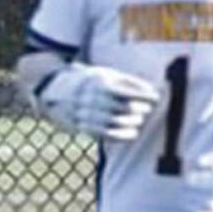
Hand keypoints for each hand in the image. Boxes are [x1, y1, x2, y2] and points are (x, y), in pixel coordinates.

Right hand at [38, 63, 159, 140]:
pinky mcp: (82, 127)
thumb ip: (129, 81)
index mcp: (99, 83)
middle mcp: (92, 98)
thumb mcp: (107, 75)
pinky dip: (122, 136)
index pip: (127, 91)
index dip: (143, 95)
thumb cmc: (91, 82)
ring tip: (139, 120)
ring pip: (116, 122)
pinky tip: (132, 134)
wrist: (57, 90)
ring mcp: (86, 113)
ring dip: (132, 123)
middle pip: (123, 107)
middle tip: (147, 109)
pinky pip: (105, 135)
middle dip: (139, 109)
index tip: (155, 97)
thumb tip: (152, 90)